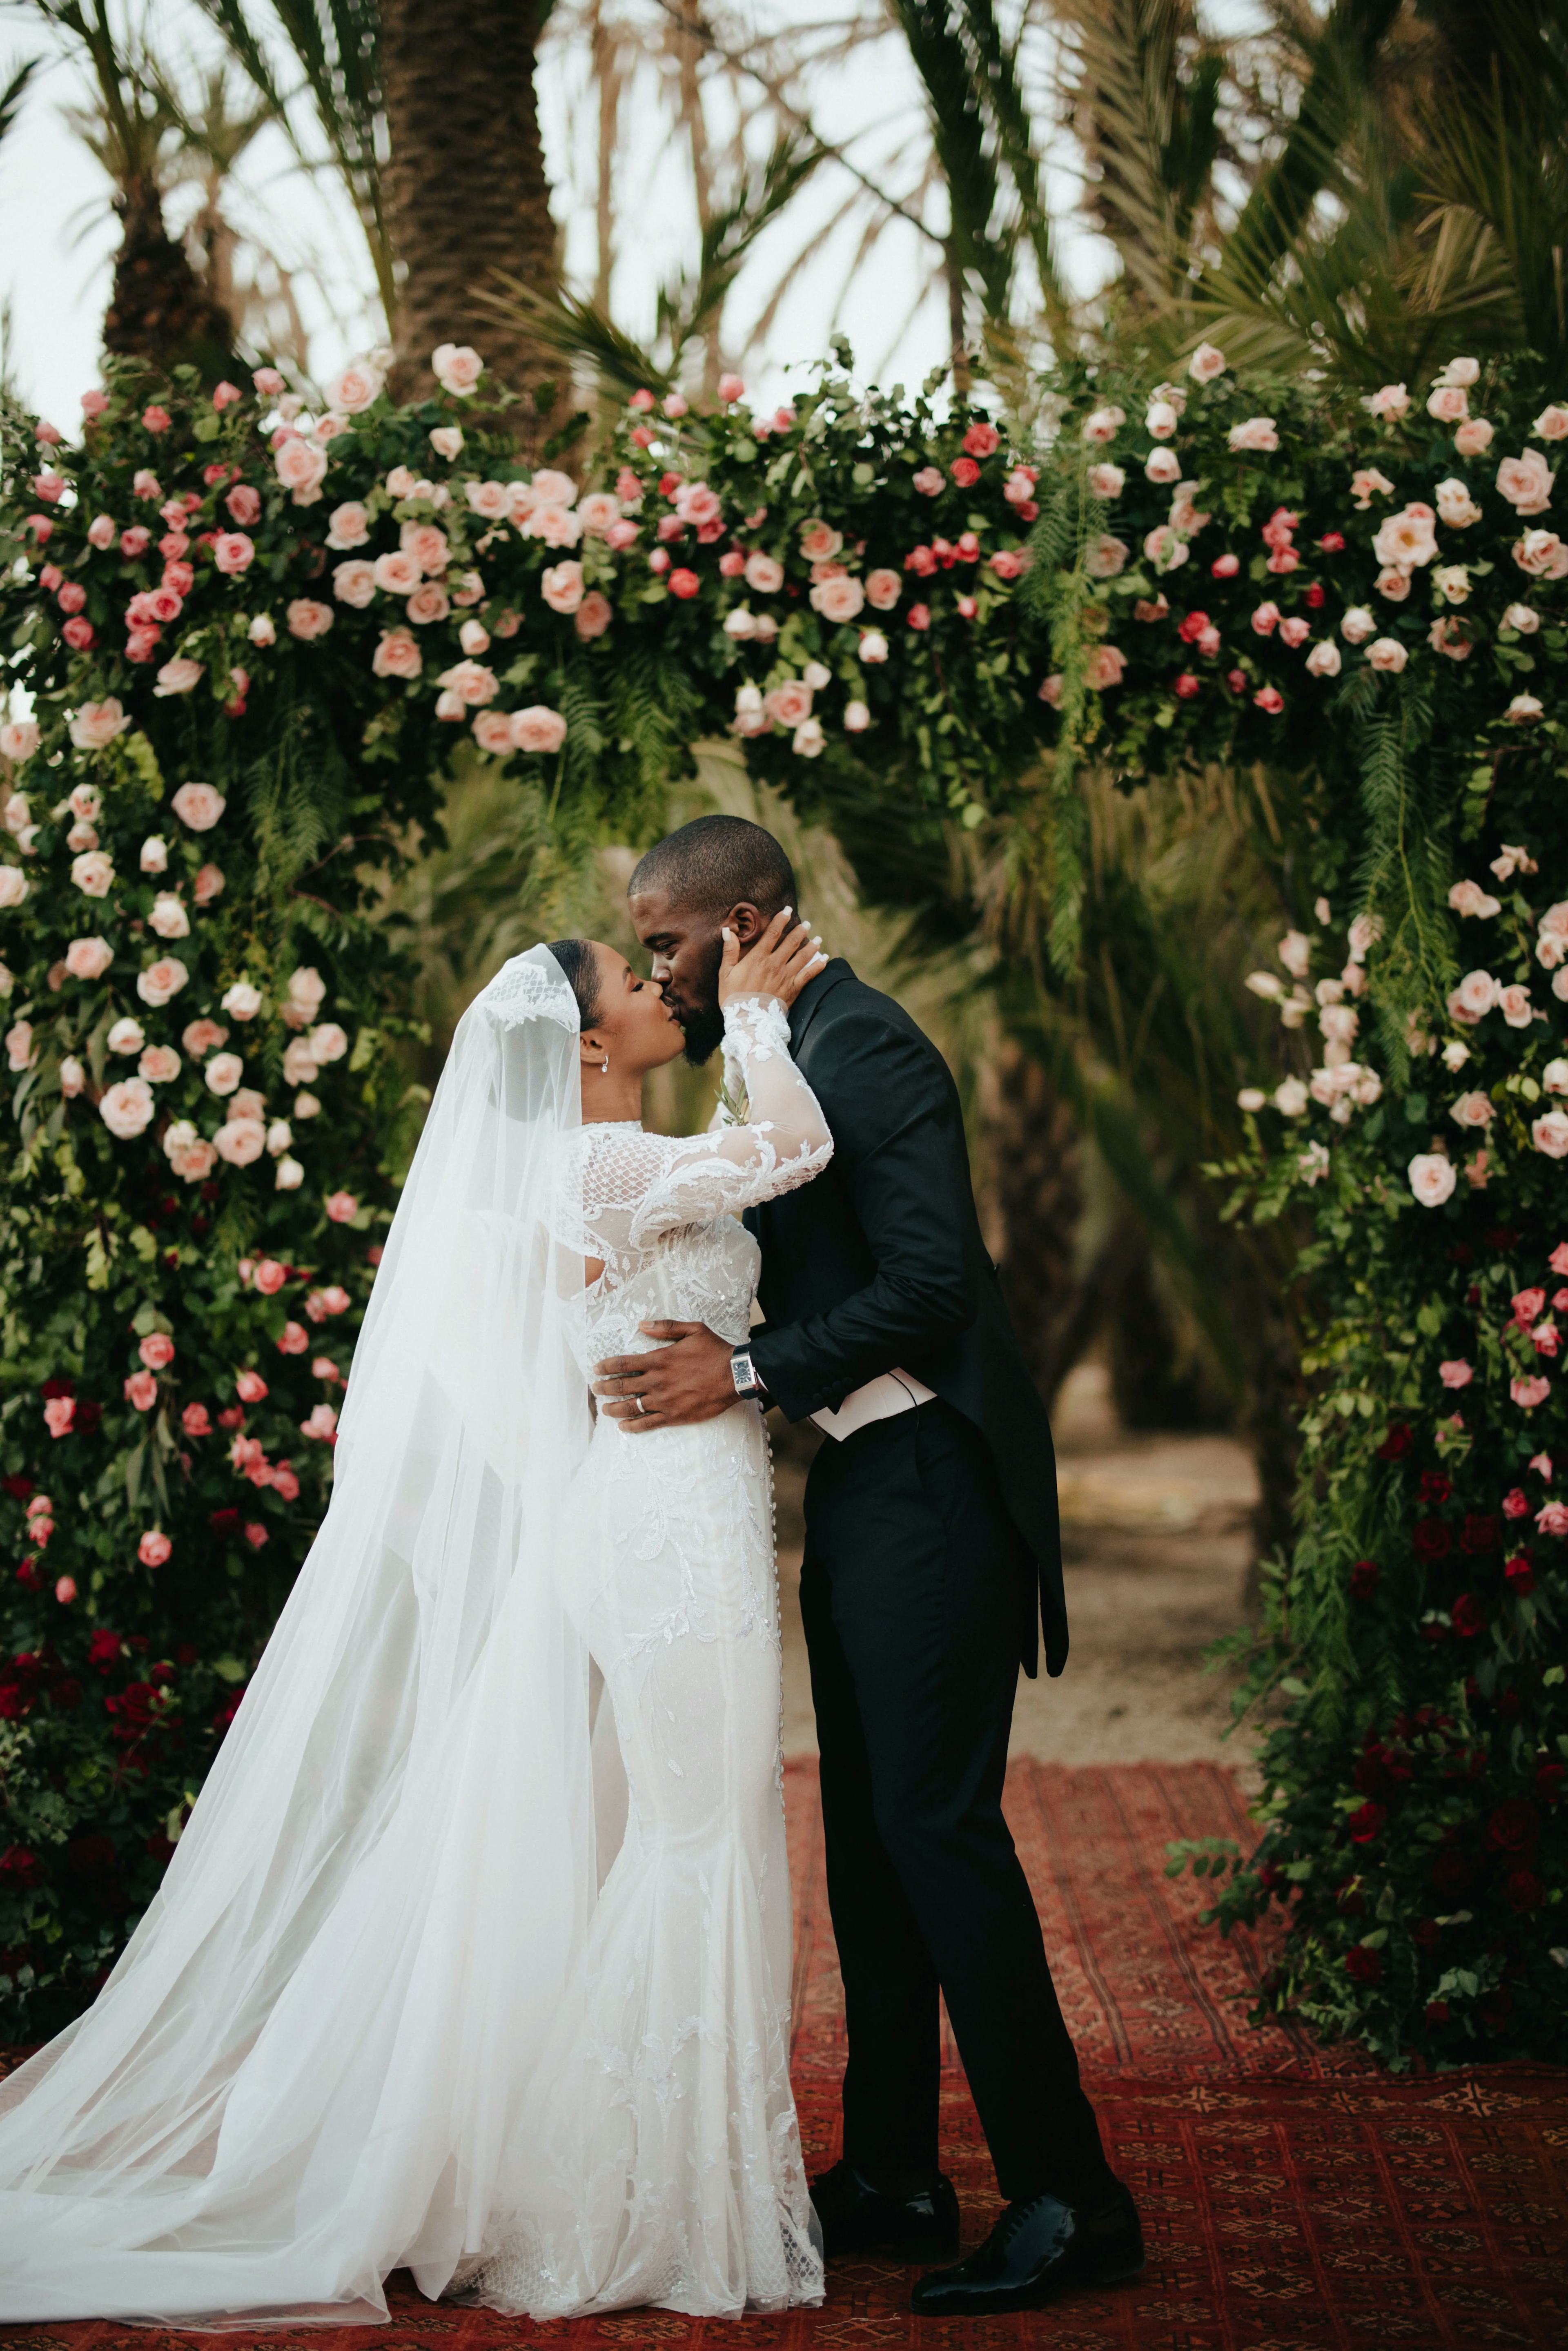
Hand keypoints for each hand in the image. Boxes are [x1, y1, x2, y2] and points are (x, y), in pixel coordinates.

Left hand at [593, 1321, 738, 1431]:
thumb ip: (665, 1327)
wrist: (735, 1376)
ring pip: (630, 1407)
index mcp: (659, 1360)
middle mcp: (657, 1381)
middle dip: (603, 1388)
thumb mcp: (693, 1329)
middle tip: (595, 1389)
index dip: (605, 1366)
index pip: (623, 1363)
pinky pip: (648, 1423)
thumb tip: (641, 1325)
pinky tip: (623, 1427)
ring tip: (604, 1409)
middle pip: (621, 1386)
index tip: (596, 1369)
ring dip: (613, 1408)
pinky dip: (632, 1426)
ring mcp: (664, 1400)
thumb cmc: (715, 1351)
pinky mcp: (674, 1416)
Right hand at [716, 907, 824, 1011]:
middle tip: (807, 924)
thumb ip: (729, 951)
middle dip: (800, 930)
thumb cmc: (733, 997)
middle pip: (791, 942)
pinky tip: (825, 959)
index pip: (772, 933)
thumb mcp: (725, 973)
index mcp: (758, 957)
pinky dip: (819, 966)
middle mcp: (775, 963)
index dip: (781, 919)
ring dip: (812, 946)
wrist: (748, 1020)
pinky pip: (809, 975)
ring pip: (803, 956)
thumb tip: (727, 931)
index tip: (788, 910)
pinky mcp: (793, 989)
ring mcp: (786, 976)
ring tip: (818, 939)